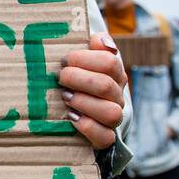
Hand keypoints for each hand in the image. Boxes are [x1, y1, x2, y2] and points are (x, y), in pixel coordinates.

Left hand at [58, 32, 126, 150]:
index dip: (83, 58)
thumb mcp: (83, 61)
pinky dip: (88, 127)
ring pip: (111, 113)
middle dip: (78, 79)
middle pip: (106, 85)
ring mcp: (113, 118)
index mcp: (115, 74)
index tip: (64, 60)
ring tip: (65, 97)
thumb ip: (94, 46)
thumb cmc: (76, 81)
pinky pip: (105, 136)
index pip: (109, 61)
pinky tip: (72, 117)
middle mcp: (117, 96)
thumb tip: (100, 40)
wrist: (76, 116)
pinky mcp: (105, 138)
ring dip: (84, 102)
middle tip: (60, 78)